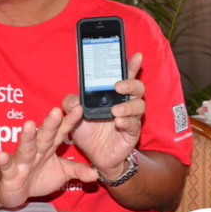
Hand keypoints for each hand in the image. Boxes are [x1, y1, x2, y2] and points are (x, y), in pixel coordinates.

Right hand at [0, 107, 98, 207]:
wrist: (15, 191)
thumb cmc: (40, 177)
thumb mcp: (62, 173)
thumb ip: (78, 170)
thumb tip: (97, 174)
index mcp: (49, 147)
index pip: (61, 132)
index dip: (70, 121)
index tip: (80, 109)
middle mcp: (36, 150)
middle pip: (44, 136)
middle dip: (50, 124)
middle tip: (56, 111)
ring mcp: (22, 161)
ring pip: (26, 147)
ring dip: (27, 137)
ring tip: (29, 124)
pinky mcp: (10, 173)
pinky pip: (7, 166)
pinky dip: (5, 161)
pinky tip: (2, 155)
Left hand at [62, 53, 145, 179]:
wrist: (93, 155)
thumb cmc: (87, 131)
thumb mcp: (74, 115)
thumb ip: (71, 104)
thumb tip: (74, 101)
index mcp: (113, 94)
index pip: (124, 75)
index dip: (131, 65)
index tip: (136, 55)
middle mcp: (125, 103)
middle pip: (137, 87)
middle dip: (131, 84)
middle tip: (118, 86)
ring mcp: (131, 118)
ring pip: (139, 106)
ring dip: (128, 106)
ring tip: (115, 110)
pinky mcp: (132, 133)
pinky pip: (134, 125)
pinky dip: (127, 122)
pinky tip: (118, 122)